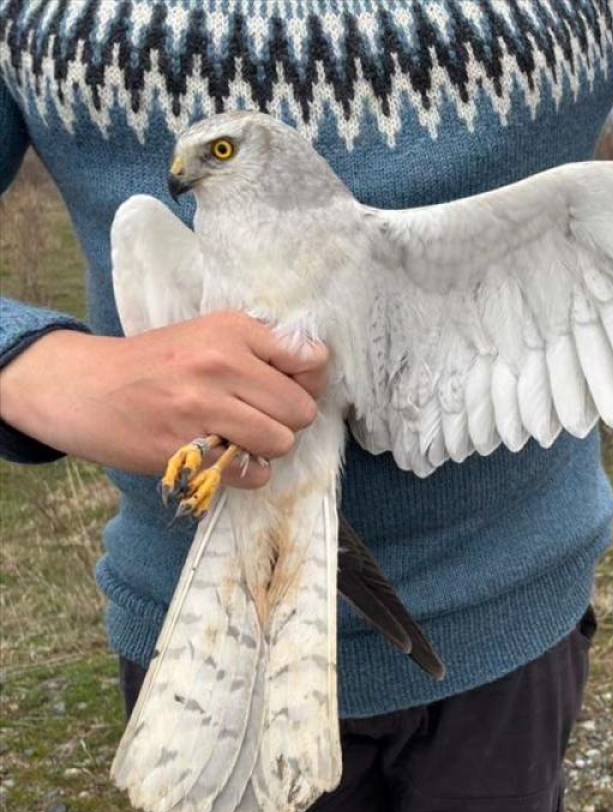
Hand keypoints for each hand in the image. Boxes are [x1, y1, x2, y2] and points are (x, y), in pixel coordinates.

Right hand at [0, 312, 328, 487]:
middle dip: (288, 418)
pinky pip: (250, 473)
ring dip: (268, 446)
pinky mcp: (185, 449)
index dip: (307, 381)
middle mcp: (219, 364)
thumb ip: (263, 348)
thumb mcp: (209, 334)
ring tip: (243, 435)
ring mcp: (201, 408)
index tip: (285, 386)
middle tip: (261, 415)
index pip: (310, 361)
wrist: (86, 387)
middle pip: (300, 409)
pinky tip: (228, 456)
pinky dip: (247, 472)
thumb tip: (317, 370)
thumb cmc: (158, 361)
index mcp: (232, 330)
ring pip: (280, 442)